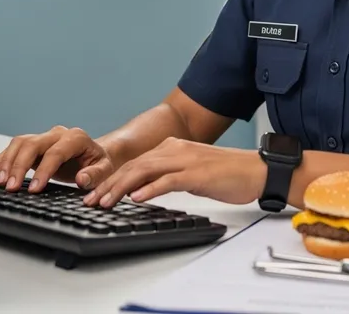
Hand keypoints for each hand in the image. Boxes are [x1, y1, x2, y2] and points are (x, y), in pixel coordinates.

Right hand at [0, 125, 115, 192]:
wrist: (95, 155)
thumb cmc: (99, 163)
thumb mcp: (105, 170)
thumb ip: (95, 175)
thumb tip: (82, 179)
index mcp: (76, 138)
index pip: (56, 152)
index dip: (44, 170)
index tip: (34, 189)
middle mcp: (58, 134)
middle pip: (33, 144)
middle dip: (19, 166)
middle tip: (11, 187)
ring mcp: (44, 138)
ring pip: (20, 143)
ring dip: (7, 162)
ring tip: (0, 182)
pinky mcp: (34, 146)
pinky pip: (14, 148)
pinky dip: (2, 159)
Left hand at [82, 137, 266, 207]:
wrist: (256, 170)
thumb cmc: (227, 173)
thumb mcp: (192, 171)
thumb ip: (169, 175)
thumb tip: (145, 189)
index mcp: (173, 146)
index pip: (136, 162)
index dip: (113, 178)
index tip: (97, 193)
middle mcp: (176, 149)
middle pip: (135, 165)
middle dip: (110, 183)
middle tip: (92, 200)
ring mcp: (186, 160)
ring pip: (145, 170)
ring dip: (122, 187)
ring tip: (106, 201)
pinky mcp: (197, 173)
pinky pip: (167, 180)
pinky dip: (149, 188)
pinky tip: (136, 198)